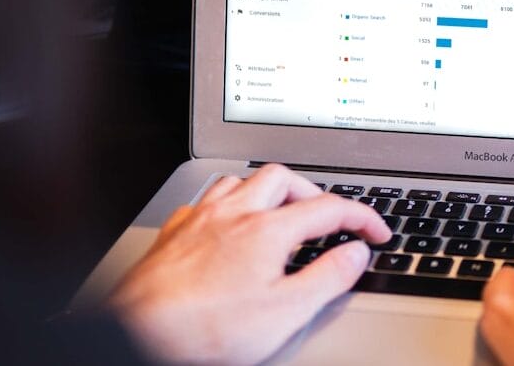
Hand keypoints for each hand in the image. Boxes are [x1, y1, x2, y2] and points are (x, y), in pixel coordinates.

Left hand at [107, 164, 390, 364]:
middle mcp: (234, 214)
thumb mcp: (284, 313)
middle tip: (327, 218)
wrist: (137, 334)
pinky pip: (206, 201)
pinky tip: (227, 226)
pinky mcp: (173, 234)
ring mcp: (200, 220)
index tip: (376, 232)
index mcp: (267, 230)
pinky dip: (228, 205)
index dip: (362, 217)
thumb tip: (356, 253)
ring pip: (241, 180)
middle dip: (312, 192)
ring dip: (267, 191)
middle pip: (283, 178)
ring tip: (280, 213)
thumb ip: (327, 278)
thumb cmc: (202, 329)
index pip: (329, 209)